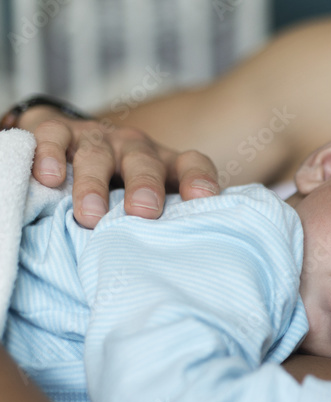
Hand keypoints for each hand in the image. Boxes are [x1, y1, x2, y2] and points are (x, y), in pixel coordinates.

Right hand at [21, 106, 219, 227]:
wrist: (73, 148)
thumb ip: (165, 223)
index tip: (203, 199)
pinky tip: (49, 178)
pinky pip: (55, 135)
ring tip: (90, 216)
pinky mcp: (61, 130)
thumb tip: (180, 263)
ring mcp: (99, 138)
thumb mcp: (149, 205)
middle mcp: (136, 148)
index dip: (199, 179)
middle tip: (143, 212)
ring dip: (93, 185)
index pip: (192, 164)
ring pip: (97, 155)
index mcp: (166, 165)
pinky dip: (50, 154)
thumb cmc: (121, 191)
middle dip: (145, 186)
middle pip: (145, 163)